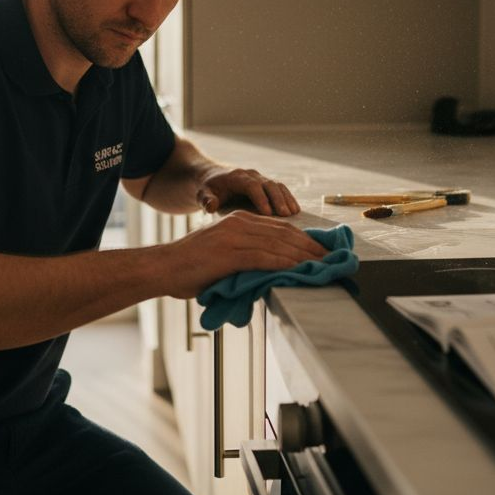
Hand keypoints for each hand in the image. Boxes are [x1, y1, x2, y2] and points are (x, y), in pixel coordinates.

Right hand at [158, 211, 329, 298]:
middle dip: (311, 247)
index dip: (304, 239)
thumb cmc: (189, 268)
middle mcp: (240, 223)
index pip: (280, 228)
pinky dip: (286, 264)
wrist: (162, 267)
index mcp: (239, 221)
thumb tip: (270, 272)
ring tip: (323, 267)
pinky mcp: (230, 252)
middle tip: (332, 259)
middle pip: (285, 233)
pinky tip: (300, 271)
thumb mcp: (223, 257)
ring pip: (279, 244)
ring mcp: (235, 236)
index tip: (322, 251)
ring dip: (305, 256)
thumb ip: (246, 258)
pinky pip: (265, 257)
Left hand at [197, 166, 301, 215]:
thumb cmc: (207, 189)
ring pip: (277, 185)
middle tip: (285, 215)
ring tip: (294, 213)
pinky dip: (288, 198)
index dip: (261, 198)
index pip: (251, 186)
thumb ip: (205, 200)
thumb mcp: (202, 194)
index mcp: (236, 177)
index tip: (268, 213)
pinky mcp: (265, 184)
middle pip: (268, 184)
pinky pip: (280, 189)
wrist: (212, 177)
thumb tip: (211, 206)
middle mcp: (251, 175)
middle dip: (277, 199)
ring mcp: (260, 178)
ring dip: (286, 198)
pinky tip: (295, 210)